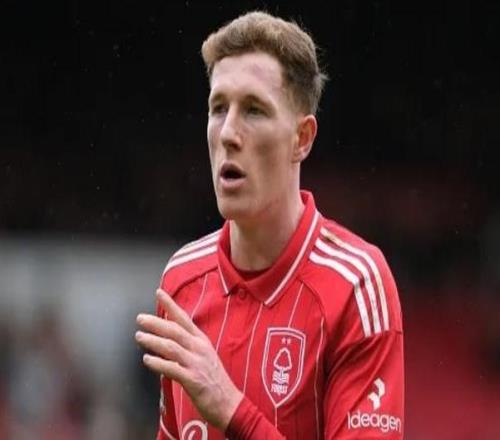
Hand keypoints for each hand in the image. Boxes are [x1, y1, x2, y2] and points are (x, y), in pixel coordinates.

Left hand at [135, 289, 243, 430]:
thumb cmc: (214, 380)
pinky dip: (158, 363)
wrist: (229, 403)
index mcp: (202, 341)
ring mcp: (197, 364)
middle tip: (140, 318)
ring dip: (153, 341)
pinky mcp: (193, 380)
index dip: (170, 305)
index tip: (158, 293)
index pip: (184, 318)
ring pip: (171, 347)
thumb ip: (188, 345)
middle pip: (175, 330)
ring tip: (139, 337)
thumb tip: (167, 336)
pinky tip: (147, 360)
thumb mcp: (204, 356)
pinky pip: (172, 368)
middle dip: (156, 322)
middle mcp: (199, 348)